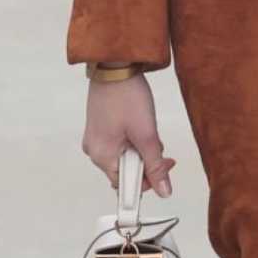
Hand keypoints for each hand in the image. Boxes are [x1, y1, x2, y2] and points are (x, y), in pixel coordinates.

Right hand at [82, 72, 174, 197]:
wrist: (115, 66)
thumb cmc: (127, 96)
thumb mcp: (146, 135)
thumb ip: (155, 166)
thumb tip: (163, 191)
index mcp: (102, 156)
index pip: (125, 185)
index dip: (147, 181)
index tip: (163, 169)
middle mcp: (94, 151)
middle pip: (124, 171)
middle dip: (146, 162)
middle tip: (161, 147)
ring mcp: (95, 139)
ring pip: (123, 157)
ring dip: (140, 151)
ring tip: (149, 132)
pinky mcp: (99, 128)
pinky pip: (118, 145)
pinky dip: (132, 141)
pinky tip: (139, 127)